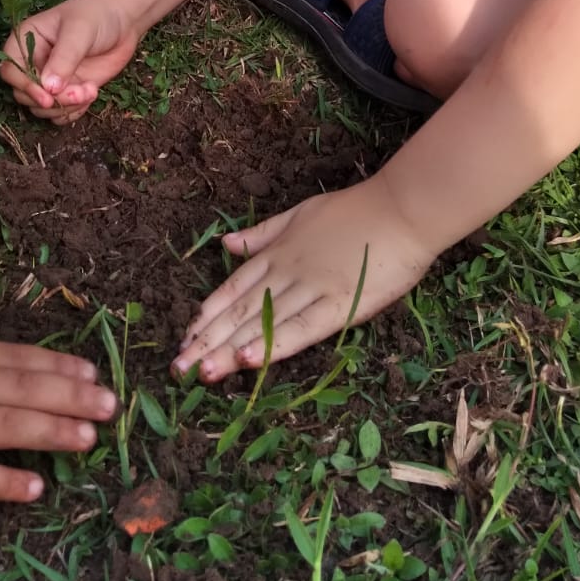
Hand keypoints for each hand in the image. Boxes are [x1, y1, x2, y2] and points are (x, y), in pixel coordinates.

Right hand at [0, 0, 141, 123]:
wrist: (124, 21)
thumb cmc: (97, 16)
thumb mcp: (80, 31)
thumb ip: (64, 58)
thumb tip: (49, 88)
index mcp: (26, 40)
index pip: (11, 70)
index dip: (25, 86)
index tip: (47, 97)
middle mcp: (33, 61)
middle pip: (24, 94)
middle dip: (52, 100)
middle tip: (80, 93)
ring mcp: (49, 78)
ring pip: (41, 108)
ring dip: (65, 108)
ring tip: (90, 91)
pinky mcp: (66, 90)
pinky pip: (59, 113)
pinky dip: (73, 112)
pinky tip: (91, 95)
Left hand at [172, 173, 432, 380]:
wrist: (400, 209)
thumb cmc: (355, 210)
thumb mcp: (301, 213)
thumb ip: (264, 233)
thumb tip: (227, 244)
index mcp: (279, 252)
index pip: (233, 287)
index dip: (208, 313)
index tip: (185, 336)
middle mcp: (287, 271)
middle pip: (240, 310)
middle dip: (208, 340)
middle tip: (179, 367)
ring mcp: (312, 288)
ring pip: (262, 322)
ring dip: (230, 349)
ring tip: (201, 372)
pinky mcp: (339, 304)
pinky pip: (300, 328)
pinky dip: (273, 345)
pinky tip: (249, 361)